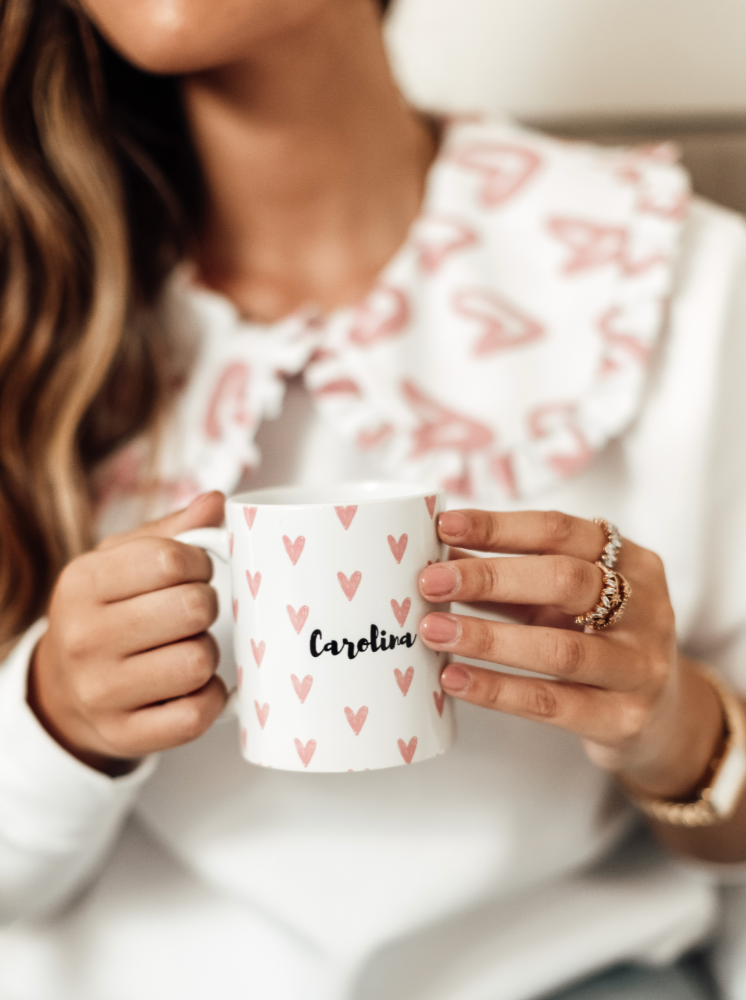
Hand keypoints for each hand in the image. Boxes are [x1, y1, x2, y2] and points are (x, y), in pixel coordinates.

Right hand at [29, 492, 227, 774]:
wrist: (65, 689)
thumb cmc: (108, 612)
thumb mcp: (122, 561)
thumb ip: (172, 530)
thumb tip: (217, 502)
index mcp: (83, 583)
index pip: (169, 559)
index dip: (199, 563)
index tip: (195, 572)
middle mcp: (84, 638)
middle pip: (192, 609)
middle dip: (206, 606)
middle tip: (194, 612)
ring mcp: (101, 692)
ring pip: (199, 661)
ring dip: (207, 652)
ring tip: (189, 647)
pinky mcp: (124, 735)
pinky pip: (197, 714)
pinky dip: (210, 697)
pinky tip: (194, 685)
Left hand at [418, 509, 722, 799]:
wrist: (660, 716)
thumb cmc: (598, 640)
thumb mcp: (563, 600)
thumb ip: (511, 576)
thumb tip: (437, 555)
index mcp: (631, 561)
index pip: (559, 531)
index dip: (499, 527)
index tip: (444, 526)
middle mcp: (645, 608)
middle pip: (564, 581)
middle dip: (490, 578)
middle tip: (430, 582)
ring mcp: (639, 666)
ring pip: (559, 648)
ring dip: (487, 638)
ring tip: (434, 631)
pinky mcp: (623, 718)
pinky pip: (551, 703)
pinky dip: (497, 690)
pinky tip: (454, 679)